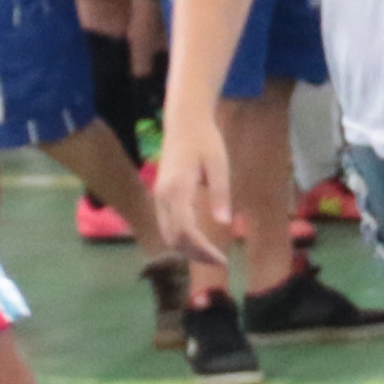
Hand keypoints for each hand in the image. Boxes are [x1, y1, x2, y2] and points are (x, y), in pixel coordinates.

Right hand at [150, 133, 249, 282]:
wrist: (184, 122)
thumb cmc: (205, 140)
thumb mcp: (219, 164)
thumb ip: (220, 193)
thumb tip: (225, 223)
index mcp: (177, 189)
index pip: (187, 231)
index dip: (203, 250)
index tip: (223, 260)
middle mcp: (162, 196)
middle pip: (174, 238)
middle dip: (196, 255)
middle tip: (220, 261)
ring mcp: (159, 197)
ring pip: (167, 235)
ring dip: (187, 250)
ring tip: (211, 255)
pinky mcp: (160, 196)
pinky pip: (166, 226)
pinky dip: (180, 239)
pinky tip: (198, 241)